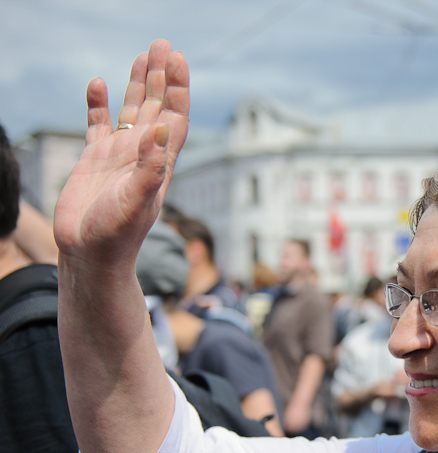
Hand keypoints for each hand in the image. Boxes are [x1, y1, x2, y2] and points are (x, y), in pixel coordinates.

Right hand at [53, 40, 188, 268]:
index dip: (178, 88)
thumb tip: (164, 128)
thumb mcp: (138, 199)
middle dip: (161, 77)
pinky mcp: (94, 161)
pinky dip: (99, 105)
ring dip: (137, 84)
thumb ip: (152, 166)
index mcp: (159, 162)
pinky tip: (99, 84)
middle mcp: (143, 154)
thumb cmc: (118, 234)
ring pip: (131, 111)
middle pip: (156, 106)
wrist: (91, 255)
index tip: (178, 59)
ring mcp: (119, 155)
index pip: (174, 116)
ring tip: (143, 55)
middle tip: (163, 44)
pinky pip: (98, 125)